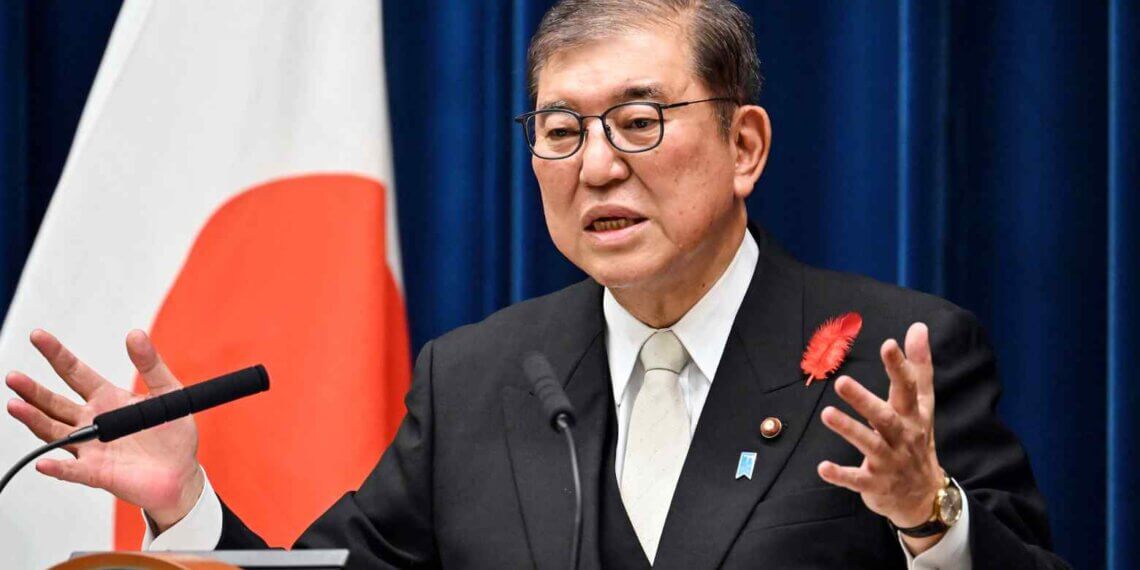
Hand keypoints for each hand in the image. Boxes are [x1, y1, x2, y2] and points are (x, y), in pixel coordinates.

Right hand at [5, 329, 202, 532]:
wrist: (181, 473)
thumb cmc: (173, 435)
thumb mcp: (167, 393)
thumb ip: (151, 365)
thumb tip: (136, 335)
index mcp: (107, 399)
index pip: (76, 373)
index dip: (57, 355)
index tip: (38, 336)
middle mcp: (93, 422)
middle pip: (55, 403)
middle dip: (33, 390)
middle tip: (14, 377)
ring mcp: (91, 448)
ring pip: (54, 433)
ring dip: (34, 420)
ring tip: (15, 406)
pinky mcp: (96, 472)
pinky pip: (72, 470)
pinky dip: (57, 467)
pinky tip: (44, 461)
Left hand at [816, 323, 946, 552]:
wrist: (924, 495)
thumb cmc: (918, 439)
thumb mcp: (923, 404)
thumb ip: (919, 367)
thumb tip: (918, 327)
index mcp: (913, 415)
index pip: (908, 388)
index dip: (899, 366)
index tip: (888, 344)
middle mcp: (902, 437)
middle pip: (884, 416)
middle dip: (864, 400)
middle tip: (841, 381)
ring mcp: (888, 461)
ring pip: (869, 444)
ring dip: (848, 429)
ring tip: (826, 414)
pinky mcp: (874, 483)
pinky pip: (856, 479)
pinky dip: (840, 474)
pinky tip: (822, 467)